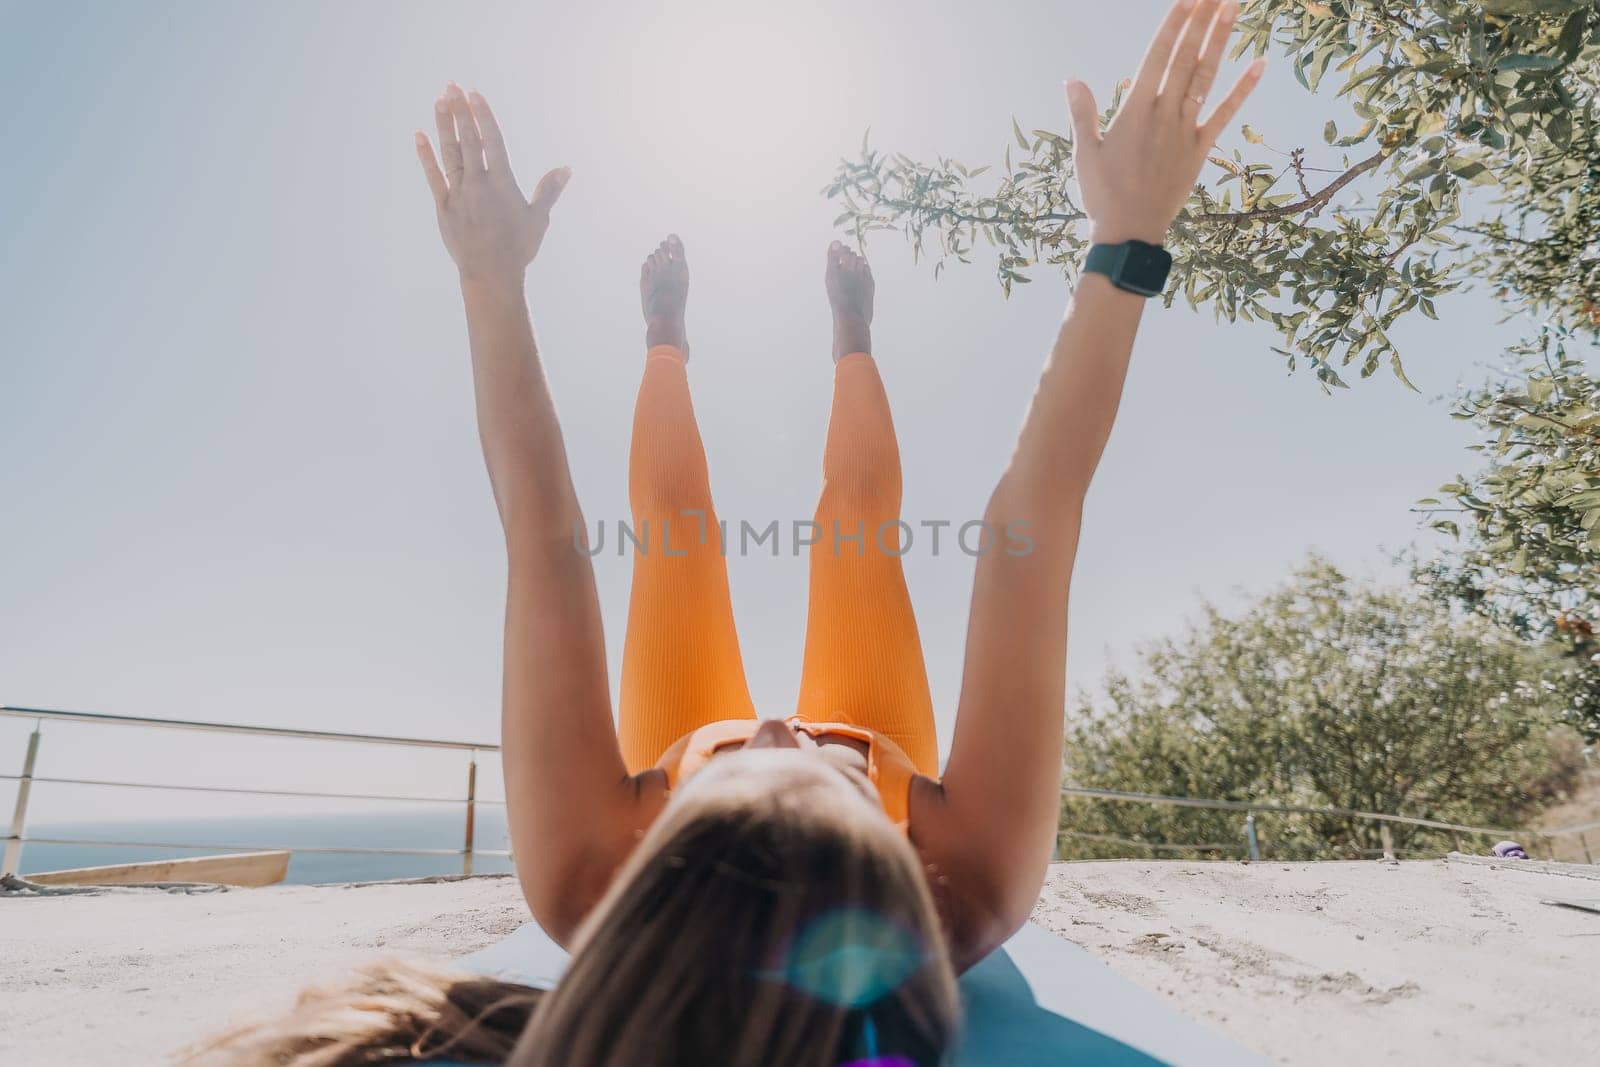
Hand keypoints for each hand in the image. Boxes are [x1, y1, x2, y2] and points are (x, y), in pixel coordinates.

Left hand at [414, 84, 569, 281]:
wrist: (491, 274)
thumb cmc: (518, 248)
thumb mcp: (539, 218)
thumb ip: (549, 190)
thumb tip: (566, 168)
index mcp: (502, 183)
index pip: (492, 141)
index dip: (483, 116)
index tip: (474, 94)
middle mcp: (479, 183)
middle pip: (468, 140)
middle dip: (460, 111)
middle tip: (452, 86)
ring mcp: (459, 193)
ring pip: (450, 152)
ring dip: (444, 125)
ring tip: (439, 101)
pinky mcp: (444, 206)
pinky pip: (433, 175)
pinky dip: (425, 155)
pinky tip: (419, 135)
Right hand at [1066, 0, 1264, 245]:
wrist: (1130, 233)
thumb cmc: (1102, 194)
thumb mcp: (1084, 152)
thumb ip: (1082, 112)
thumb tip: (1071, 79)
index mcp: (1134, 112)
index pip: (1158, 56)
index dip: (1174, 24)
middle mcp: (1163, 115)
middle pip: (1186, 58)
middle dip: (1202, 20)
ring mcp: (1184, 131)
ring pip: (1206, 77)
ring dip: (1221, 40)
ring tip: (1233, 7)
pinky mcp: (1199, 149)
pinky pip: (1224, 113)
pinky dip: (1243, 88)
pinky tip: (1260, 63)